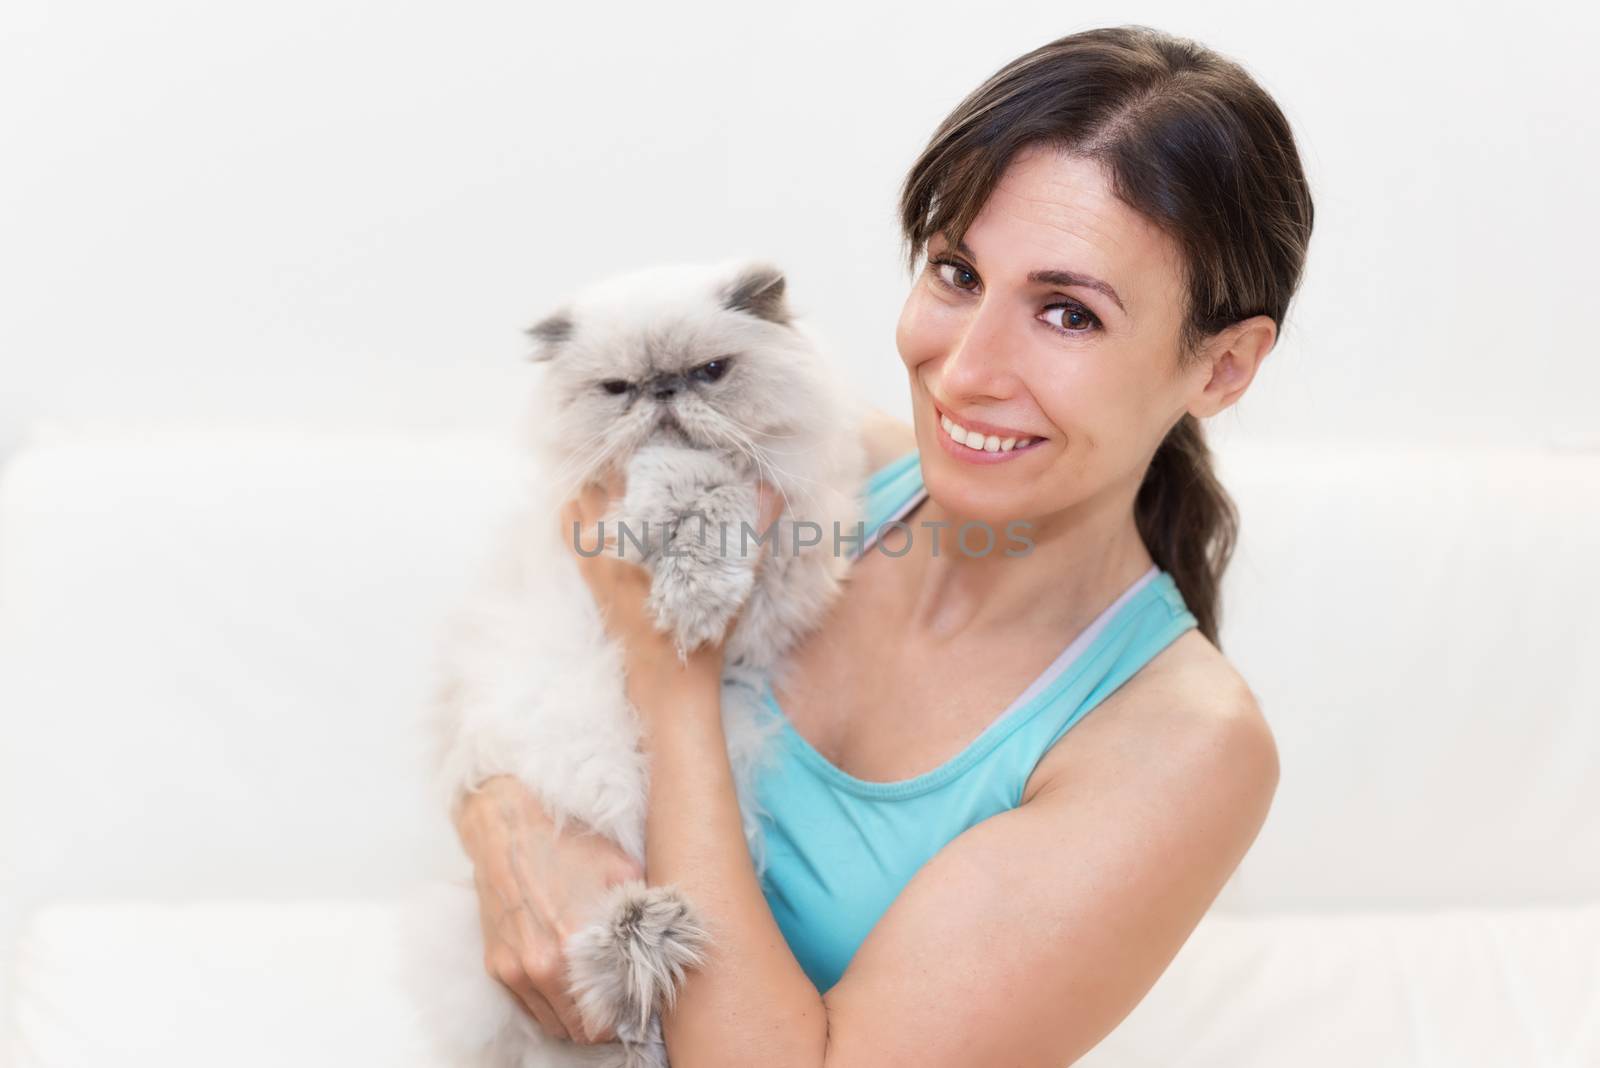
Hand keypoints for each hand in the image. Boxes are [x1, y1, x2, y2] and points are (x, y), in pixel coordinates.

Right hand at [454, 774, 643, 1044]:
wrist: (506, 828)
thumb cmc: (568, 844)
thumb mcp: (622, 871)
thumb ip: (645, 913)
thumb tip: (667, 942)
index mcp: (576, 945)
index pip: (607, 1020)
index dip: (627, 1018)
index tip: (638, 1005)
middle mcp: (542, 966)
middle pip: (580, 1032)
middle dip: (604, 1023)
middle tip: (620, 1003)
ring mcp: (515, 969)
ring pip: (554, 1024)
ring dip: (576, 1019)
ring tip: (595, 995)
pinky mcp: (497, 965)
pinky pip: (529, 1006)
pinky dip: (550, 1005)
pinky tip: (567, 981)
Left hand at [559, 465, 781, 698]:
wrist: (667, 680)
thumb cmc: (700, 628)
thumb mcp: (732, 576)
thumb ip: (750, 529)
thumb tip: (770, 489)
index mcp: (643, 536)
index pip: (632, 473)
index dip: (644, 450)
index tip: (660, 439)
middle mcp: (610, 543)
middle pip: (600, 480)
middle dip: (619, 463)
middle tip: (642, 453)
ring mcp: (593, 559)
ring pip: (580, 500)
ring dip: (596, 484)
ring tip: (619, 474)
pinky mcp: (587, 576)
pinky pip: (569, 529)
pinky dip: (577, 510)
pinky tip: (596, 505)